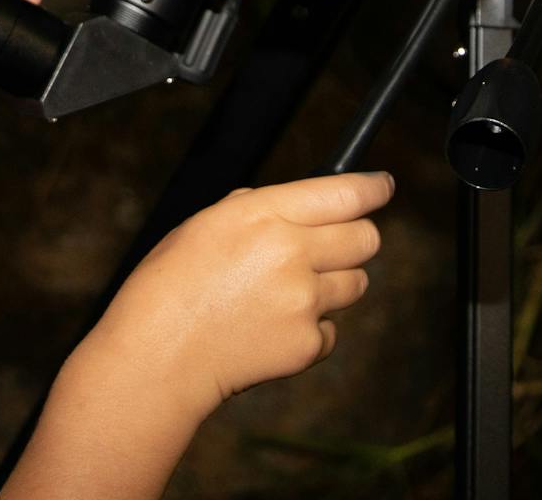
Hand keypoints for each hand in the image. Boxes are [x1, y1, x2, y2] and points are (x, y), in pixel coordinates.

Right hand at [79, 171, 392, 423]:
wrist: (158, 355)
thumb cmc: (170, 285)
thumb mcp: (207, 223)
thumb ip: (257, 209)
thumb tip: (295, 209)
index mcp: (264, 213)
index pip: (344, 193)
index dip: (372, 188)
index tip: (382, 186)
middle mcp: (292, 252)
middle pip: (367, 238)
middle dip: (357, 238)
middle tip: (336, 246)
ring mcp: (304, 300)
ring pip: (356, 284)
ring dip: (333, 284)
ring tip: (287, 294)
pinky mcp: (307, 344)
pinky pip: (331, 329)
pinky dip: (311, 329)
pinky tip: (272, 328)